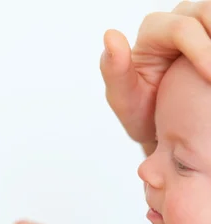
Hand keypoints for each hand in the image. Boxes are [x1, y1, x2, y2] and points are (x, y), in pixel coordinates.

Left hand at [102, 1, 210, 147]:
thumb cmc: (140, 110)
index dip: (202, 51)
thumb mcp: (123, 99)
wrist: (163, 122)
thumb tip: (110, 34)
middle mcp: (178, 18)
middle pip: (208, 14)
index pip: (182, 29)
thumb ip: (113, 69)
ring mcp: (200, 22)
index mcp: (153, 31)